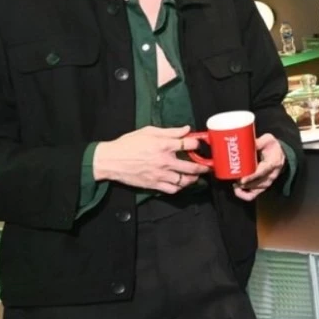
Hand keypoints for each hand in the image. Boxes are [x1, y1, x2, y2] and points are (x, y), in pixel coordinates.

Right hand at [94, 125, 208, 193]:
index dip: (198, 144)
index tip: (200, 145)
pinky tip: (181, 183)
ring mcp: (160, 174)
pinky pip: (173, 189)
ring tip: (196, 176)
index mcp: (164, 145)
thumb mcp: (149, 131)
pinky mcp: (154, 184)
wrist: (111, 160)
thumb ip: (170, 131)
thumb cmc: (128, 144)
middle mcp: (164, 161)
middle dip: (203, 167)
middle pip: (192, 166)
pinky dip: (179, 187)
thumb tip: (186, 129)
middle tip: (207, 166)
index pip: (189, 145)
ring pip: (184, 181)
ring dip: (193, 179)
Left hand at [234, 134, 285, 201]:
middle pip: (256, 183)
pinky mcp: (262, 187)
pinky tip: (237, 190)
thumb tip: (245, 142)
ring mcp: (267, 183)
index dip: (251, 177)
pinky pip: (252, 195)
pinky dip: (244, 195)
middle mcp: (271, 176)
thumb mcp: (268, 140)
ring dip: (243, 187)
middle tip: (233, 176)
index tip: (241, 179)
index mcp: (273, 164)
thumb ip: (258, 141)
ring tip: (234, 180)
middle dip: (243, 183)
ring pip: (254, 190)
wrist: (280, 155)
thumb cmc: (272, 147)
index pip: (262, 173)